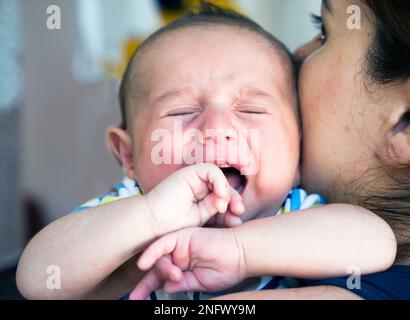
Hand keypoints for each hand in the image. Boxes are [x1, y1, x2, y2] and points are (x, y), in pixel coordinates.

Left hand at [129, 227, 246, 299]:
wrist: (241, 254)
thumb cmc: (226, 269)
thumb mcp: (201, 283)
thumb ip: (182, 284)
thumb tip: (164, 287)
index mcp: (182, 269)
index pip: (160, 279)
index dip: (146, 289)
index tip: (135, 299)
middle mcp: (178, 256)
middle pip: (156, 267)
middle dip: (149, 282)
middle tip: (155, 288)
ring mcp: (180, 245)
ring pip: (159, 257)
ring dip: (161, 269)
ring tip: (176, 275)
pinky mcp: (182, 236)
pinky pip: (162, 243)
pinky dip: (152, 253)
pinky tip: (144, 264)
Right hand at [144, 164, 244, 234]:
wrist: (154, 224)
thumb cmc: (173, 227)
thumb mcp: (202, 221)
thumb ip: (217, 214)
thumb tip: (238, 217)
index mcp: (201, 199)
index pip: (223, 198)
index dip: (233, 207)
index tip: (236, 221)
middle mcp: (198, 187)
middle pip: (223, 187)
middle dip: (234, 198)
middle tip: (239, 211)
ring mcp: (193, 179)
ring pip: (219, 178)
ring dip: (226, 190)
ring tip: (224, 206)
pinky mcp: (188, 172)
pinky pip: (210, 170)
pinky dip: (219, 181)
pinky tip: (220, 195)